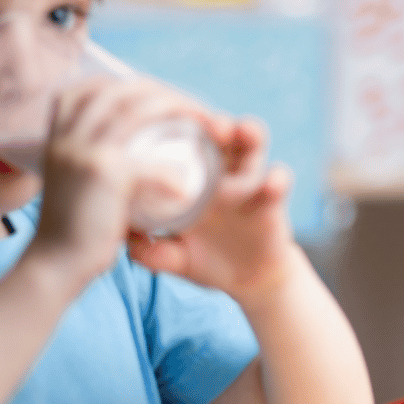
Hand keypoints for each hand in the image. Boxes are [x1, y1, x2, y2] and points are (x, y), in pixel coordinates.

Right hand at [31, 75, 211, 281]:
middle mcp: (68, 134)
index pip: (94, 86)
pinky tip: (186, 187)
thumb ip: (90, 157)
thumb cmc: (71, 228)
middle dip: (163, 92)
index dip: (130, 84)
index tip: (159, 97)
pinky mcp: (106, 176)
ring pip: (139, 110)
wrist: (54, 266)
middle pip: (122, 89)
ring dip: (179, 111)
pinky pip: (150, 163)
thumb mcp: (72, 179)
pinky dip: (173, 172)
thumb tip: (123, 145)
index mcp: (58, 133)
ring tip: (206, 125)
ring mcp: (85, 151)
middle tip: (194, 108)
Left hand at [126, 117, 300, 306]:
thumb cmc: (207, 260)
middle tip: (207, 124)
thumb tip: (123, 240)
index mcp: (193, 178)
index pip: (186, 142)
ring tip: (244, 131)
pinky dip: (277, 179)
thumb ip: (150, 251)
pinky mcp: (273, 199)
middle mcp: (222, 172)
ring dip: (249, 134)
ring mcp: (249, 182)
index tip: (166, 121)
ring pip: (254, 146)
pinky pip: (280, 180)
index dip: (179, 127)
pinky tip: (270, 183)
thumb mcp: (172, 257)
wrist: (249, 282)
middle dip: (216, 123)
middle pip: (222, 133)